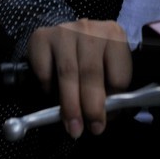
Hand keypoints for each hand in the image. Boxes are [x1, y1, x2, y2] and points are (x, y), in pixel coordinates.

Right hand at [26, 19, 131, 138]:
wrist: (62, 35)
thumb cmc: (89, 56)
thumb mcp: (107, 65)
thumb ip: (110, 86)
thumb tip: (110, 115)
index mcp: (114, 35)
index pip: (118, 73)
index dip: (113, 101)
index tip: (106, 120)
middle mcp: (89, 29)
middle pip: (91, 73)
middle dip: (91, 107)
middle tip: (91, 129)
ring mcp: (64, 30)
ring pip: (68, 73)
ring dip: (70, 105)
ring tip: (73, 127)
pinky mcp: (42, 37)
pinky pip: (44, 69)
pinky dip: (47, 87)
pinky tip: (51, 92)